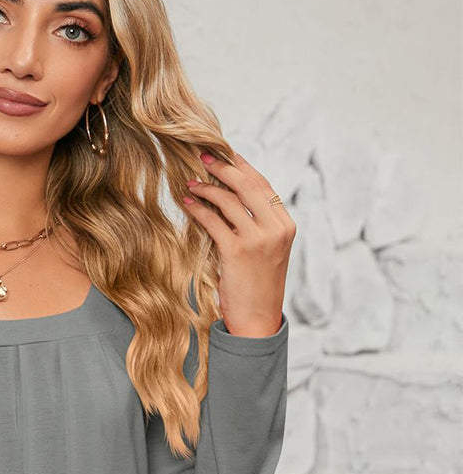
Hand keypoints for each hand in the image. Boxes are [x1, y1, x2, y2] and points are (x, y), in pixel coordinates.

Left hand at [182, 150, 295, 336]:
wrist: (257, 320)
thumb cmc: (256, 286)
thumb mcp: (264, 251)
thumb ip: (254, 224)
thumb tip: (227, 196)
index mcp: (286, 225)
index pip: (263, 185)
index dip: (242, 167)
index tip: (225, 153)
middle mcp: (276, 228)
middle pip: (248, 185)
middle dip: (223, 167)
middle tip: (202, 156)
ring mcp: (258, 240)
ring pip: (229, 200)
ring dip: (206, 188)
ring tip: (190, 183)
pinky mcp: (237, 252)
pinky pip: (213, 221)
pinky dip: (198, 209)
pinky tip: (187, 203)